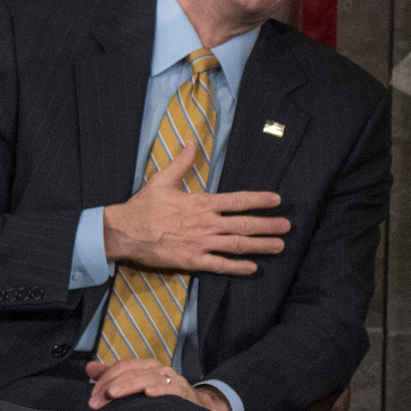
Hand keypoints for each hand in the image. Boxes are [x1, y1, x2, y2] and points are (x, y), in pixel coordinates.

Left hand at [86, 357, 229, 410]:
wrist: (194, 405)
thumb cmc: (161, 395)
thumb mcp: (135, 384)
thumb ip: (113, 376)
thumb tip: (89, 367)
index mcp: (144, 366)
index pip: (120, 367)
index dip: (104, 380)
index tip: (92, 398)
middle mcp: (156, 369)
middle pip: (130, 371)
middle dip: (110, 386)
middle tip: (96, 401)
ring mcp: (170, 378)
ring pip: (146, 378)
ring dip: (129, 386)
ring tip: (113, 394)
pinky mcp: (182, 391)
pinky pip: (171, 388)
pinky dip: (160, 389)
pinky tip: (149, 393)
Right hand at [102, 146, 289, 274]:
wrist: (124, 232)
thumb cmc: (143, 206)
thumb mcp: (162, 179)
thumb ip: (181, 162)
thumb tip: (191, 143)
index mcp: (201, 203)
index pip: (238, 200)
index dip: (259, 200)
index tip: (276, 201)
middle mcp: (206, 224)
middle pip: (243, 225)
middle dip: (267, 225)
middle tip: (286, 226)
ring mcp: (200, 244)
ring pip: (237, 245)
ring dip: (260, 246)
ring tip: (279, 246)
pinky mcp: (192, 261)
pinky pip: (219, 265)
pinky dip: (237, 267)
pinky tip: (252, 268)